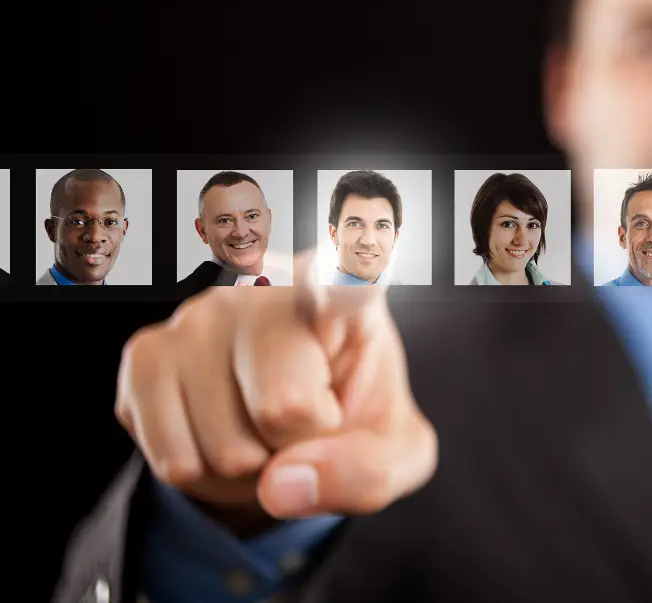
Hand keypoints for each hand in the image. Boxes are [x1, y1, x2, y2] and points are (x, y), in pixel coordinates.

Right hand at [115, 250, 436, 521]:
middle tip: (304, 424)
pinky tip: (219, 434)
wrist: (287, 428)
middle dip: (297, 448)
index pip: (346, 286)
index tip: (348, 276)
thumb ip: (369, 469)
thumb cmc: (352, 422)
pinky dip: (203, 476)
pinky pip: (174, 461)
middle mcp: (268, 293)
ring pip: (223, 450)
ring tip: (264, 430)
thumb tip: (282, 484)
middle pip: (282, 409)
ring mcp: (201, 316)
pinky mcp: (147, 352)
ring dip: (249, 470)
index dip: (343, 286)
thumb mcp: (395, 454)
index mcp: (348, 302)